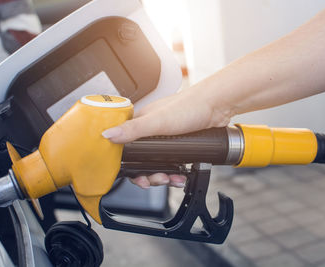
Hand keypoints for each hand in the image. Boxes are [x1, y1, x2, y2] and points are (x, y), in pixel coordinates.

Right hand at [102, 86, 232, 187]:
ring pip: (157, 164)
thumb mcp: (157, 121)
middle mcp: (151, 130)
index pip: (124, 147)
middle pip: (142, 160)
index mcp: (141, 122)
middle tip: (157, 179)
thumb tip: (107, 135)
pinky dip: (176, 172)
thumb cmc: (189, 106)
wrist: (217, 106)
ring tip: (172, 179)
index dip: (128, 165)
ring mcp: (166, 138)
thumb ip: (132, 129)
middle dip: (149, 174)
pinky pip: (172, 163)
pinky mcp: (179, 144)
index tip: (136, 176)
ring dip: (164, 176)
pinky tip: (181, 175)